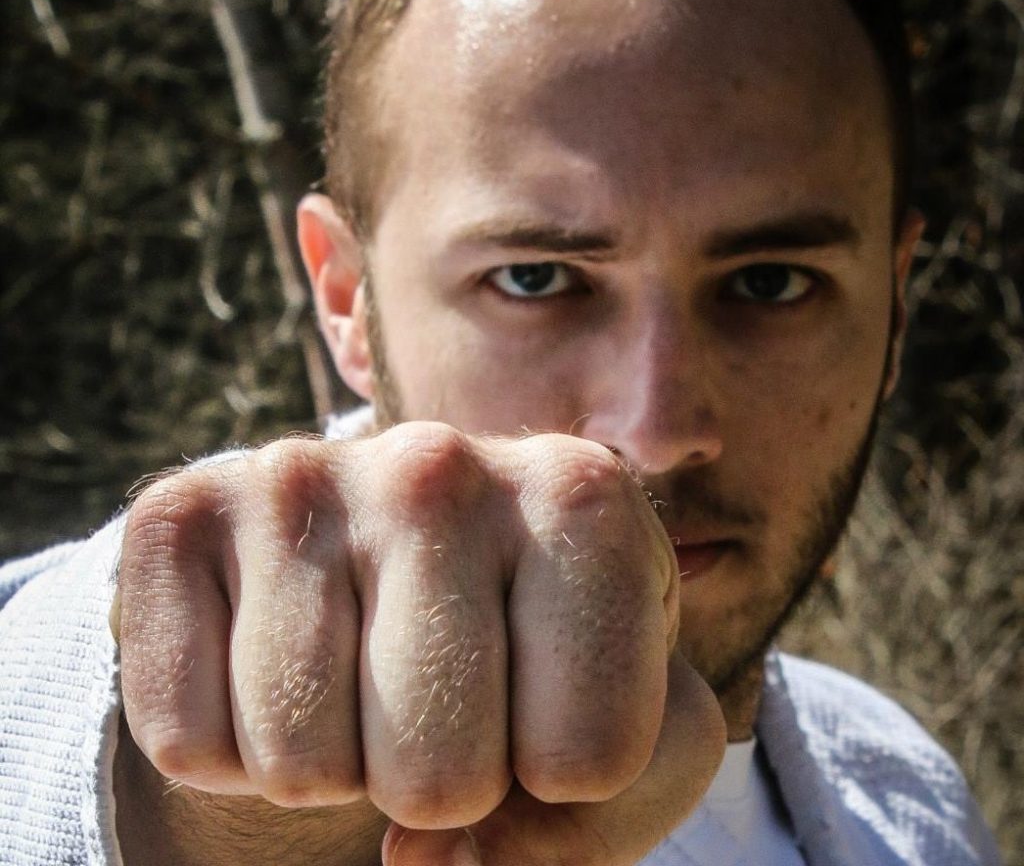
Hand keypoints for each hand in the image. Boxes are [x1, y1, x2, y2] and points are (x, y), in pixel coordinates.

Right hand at [116, 422, 724, 864]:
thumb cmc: (530, 657)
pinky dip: (229, 746)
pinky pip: (187, 738)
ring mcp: (302, 473)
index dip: (560, 774)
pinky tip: (271, 658)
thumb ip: (609, 806)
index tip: (541, 702)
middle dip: (438, 781)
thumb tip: (429, 858)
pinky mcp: (181, 510)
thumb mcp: (629, 718)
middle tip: (437, 699)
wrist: (390, 574)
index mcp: (581, 497)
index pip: (587, 761)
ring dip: (334, 764)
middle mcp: (440, 462)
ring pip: (304, 766)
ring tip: (356, 674)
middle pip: (442, 777)